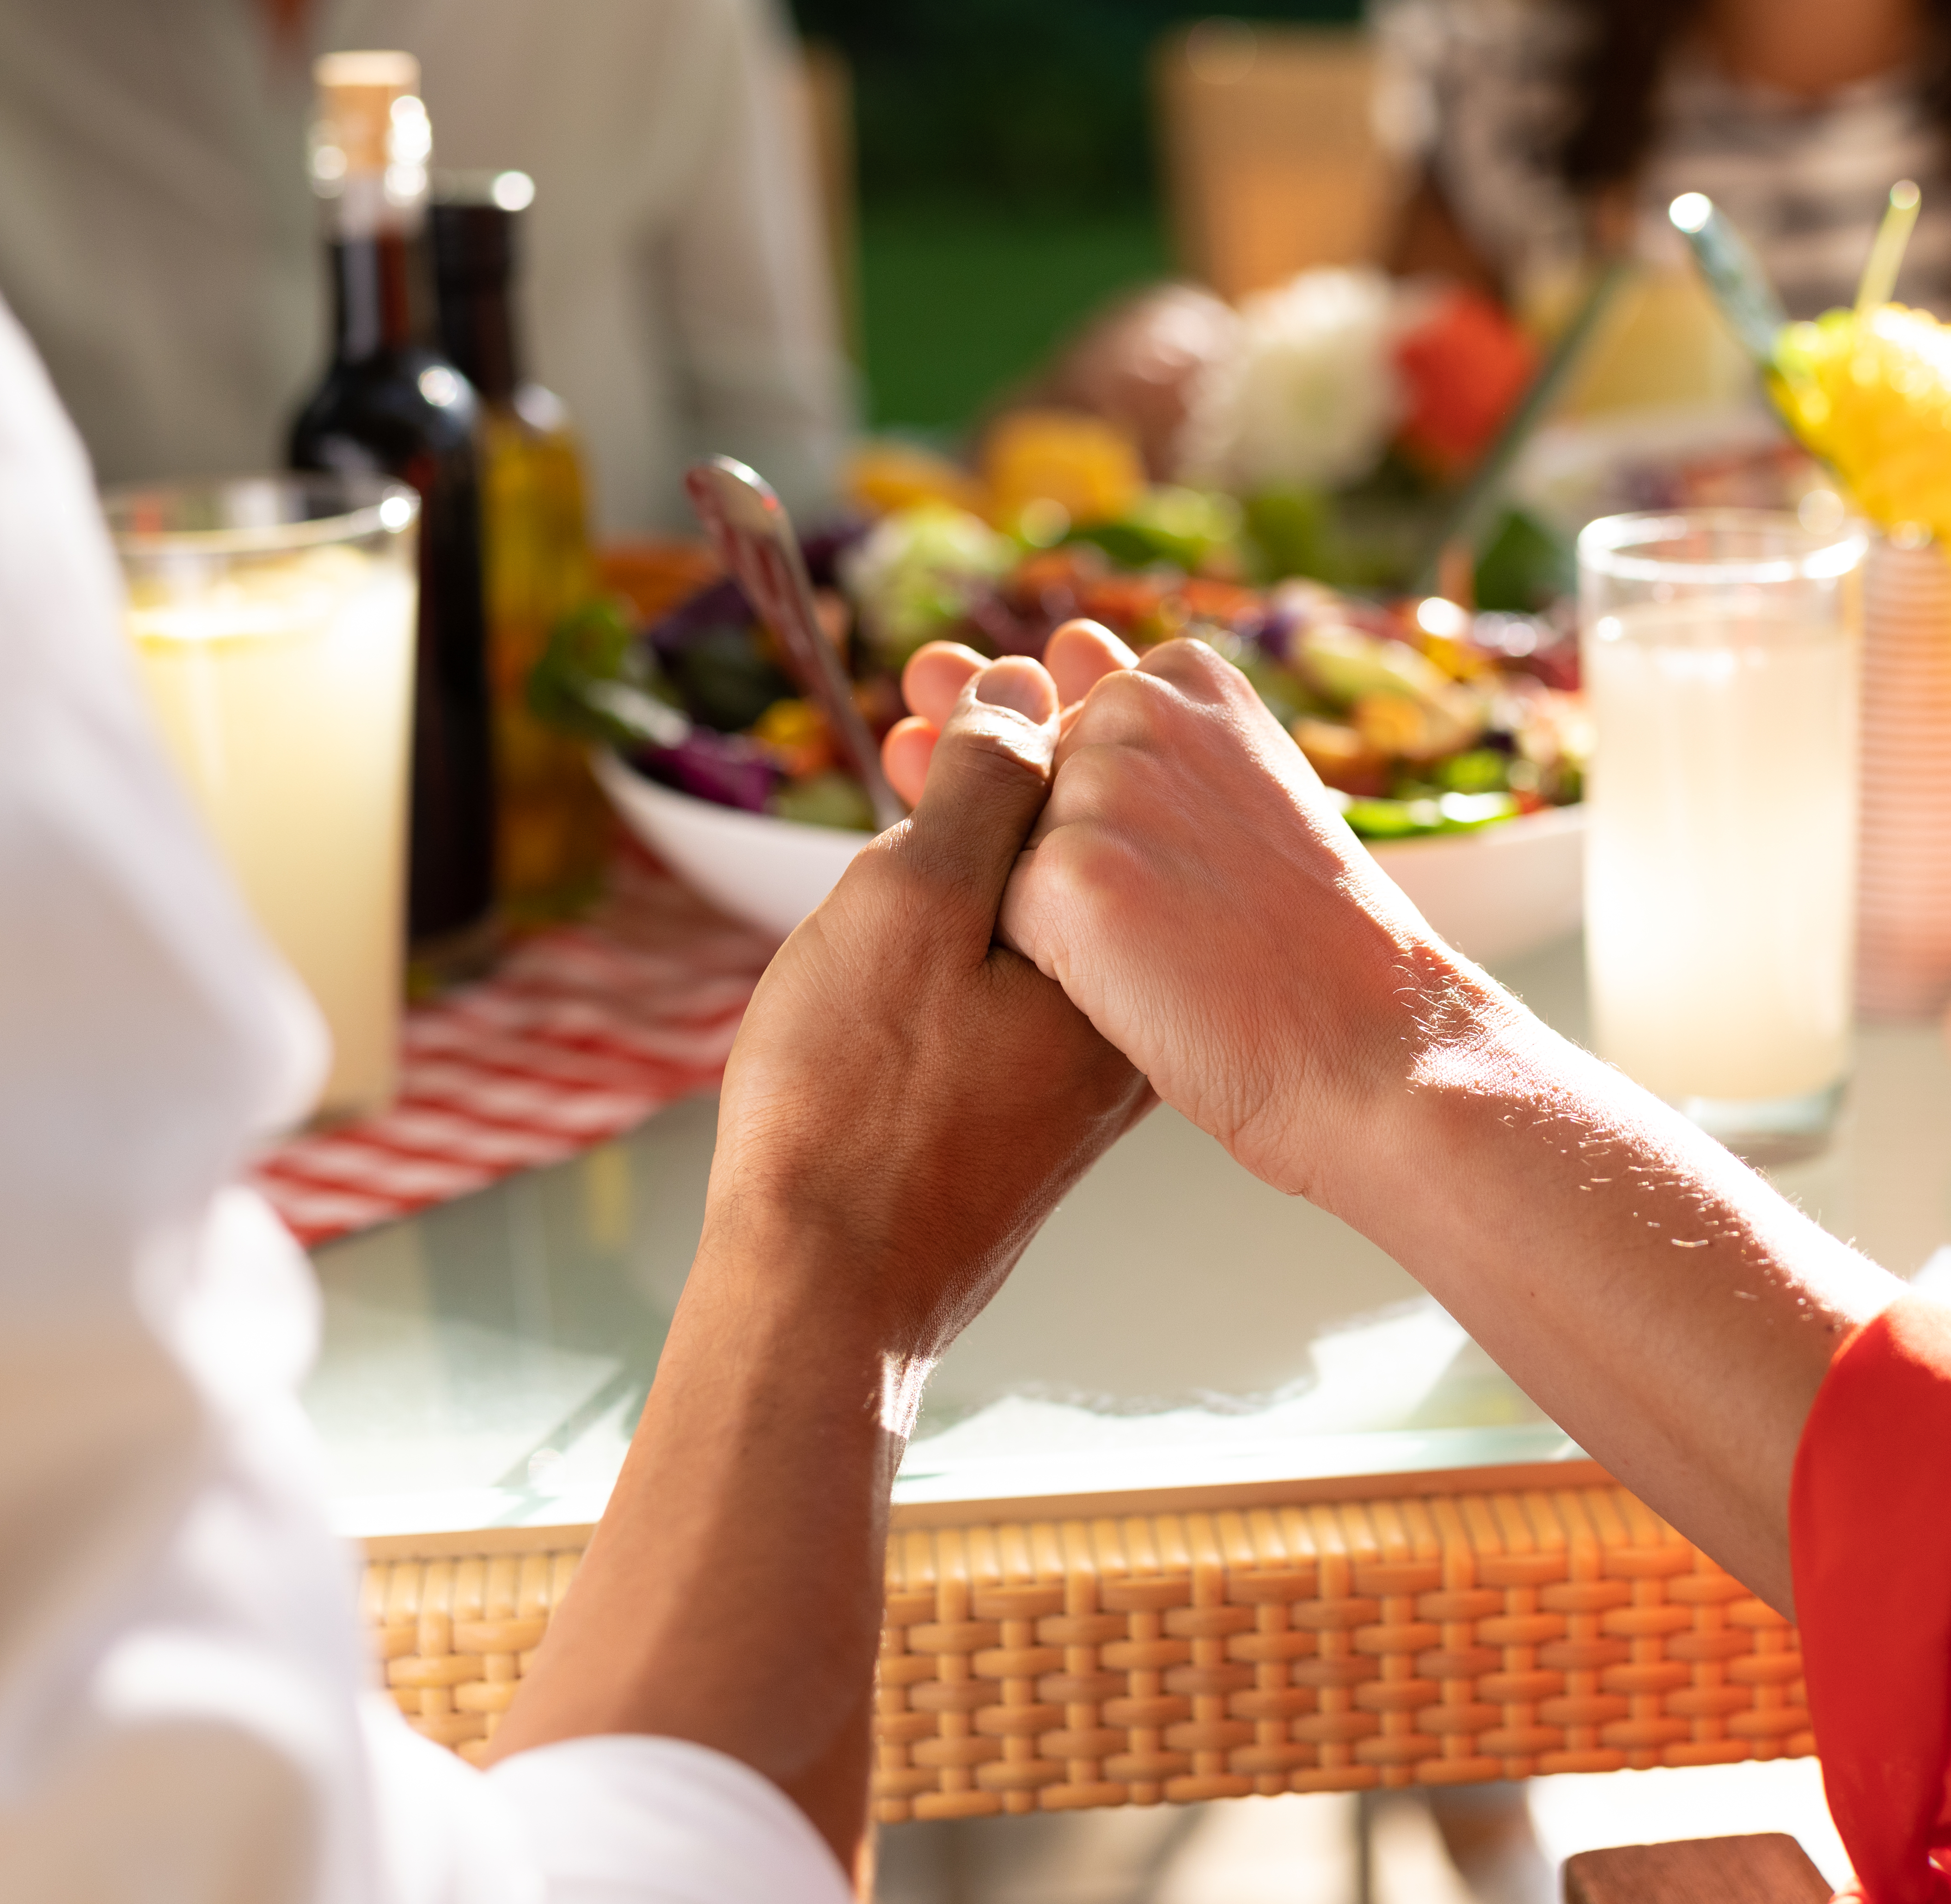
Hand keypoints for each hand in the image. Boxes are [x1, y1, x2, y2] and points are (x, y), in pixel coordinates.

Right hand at [492, 666, 1148, 1851]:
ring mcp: (1074, 1062)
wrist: (826, 1290)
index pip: (1103, 789)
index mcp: (1124, 954)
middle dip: (997, 751)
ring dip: (972, 824)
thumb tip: (1025, 700)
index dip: (1027, 700)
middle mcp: (1122, 1009)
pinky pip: (1009, 970)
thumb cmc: (859, 1103)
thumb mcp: (916, 903)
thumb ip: (983, 788)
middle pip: (1074, 840)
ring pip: (1036, 904)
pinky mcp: (1021, 1102)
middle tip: (916, 689)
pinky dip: (964, 908)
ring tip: (904, 756)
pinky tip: (909, 878)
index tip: (947, 660)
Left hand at [891, 624, 1487, 1203]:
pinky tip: (1135, 984)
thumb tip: (975, 677)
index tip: (1193, 871)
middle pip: (1023, 790)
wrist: (1371, 1047)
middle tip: (1187, 920)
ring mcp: (1098, 785)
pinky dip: (1052, 967)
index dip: (1115, 826)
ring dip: (1059, 917)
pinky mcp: (1065, 874)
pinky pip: (998, 917)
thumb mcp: (1232, 798)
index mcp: (1184, 675)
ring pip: (1000, 853)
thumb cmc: (1299, 942)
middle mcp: (1137, 703)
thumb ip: (1138, 742)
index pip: (1067, 732)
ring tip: (1169, 950)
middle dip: (1074, 866)